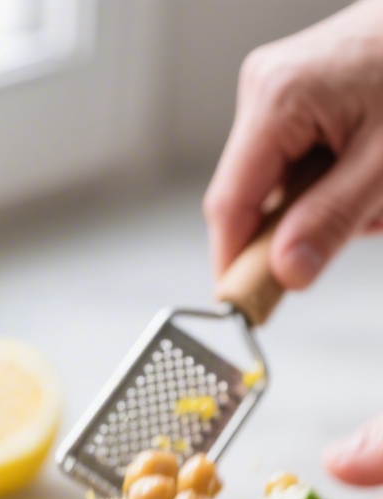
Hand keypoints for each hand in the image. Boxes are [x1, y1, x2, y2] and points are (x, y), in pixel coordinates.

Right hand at [204, 0, 382, 288]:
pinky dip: (335, 181)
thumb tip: (286, 272)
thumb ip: (332, 219)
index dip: (235, 264)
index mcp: (276, 98)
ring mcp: (278, 90)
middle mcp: (264, 89)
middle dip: (304, 226)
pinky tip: (368, 170)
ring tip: (378, 188)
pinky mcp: (297, 97)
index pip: (229, 205)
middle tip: (362, 223)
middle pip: (255, 199)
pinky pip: (299, 164)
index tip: (247, 310)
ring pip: (282, 187)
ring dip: (328, 205)